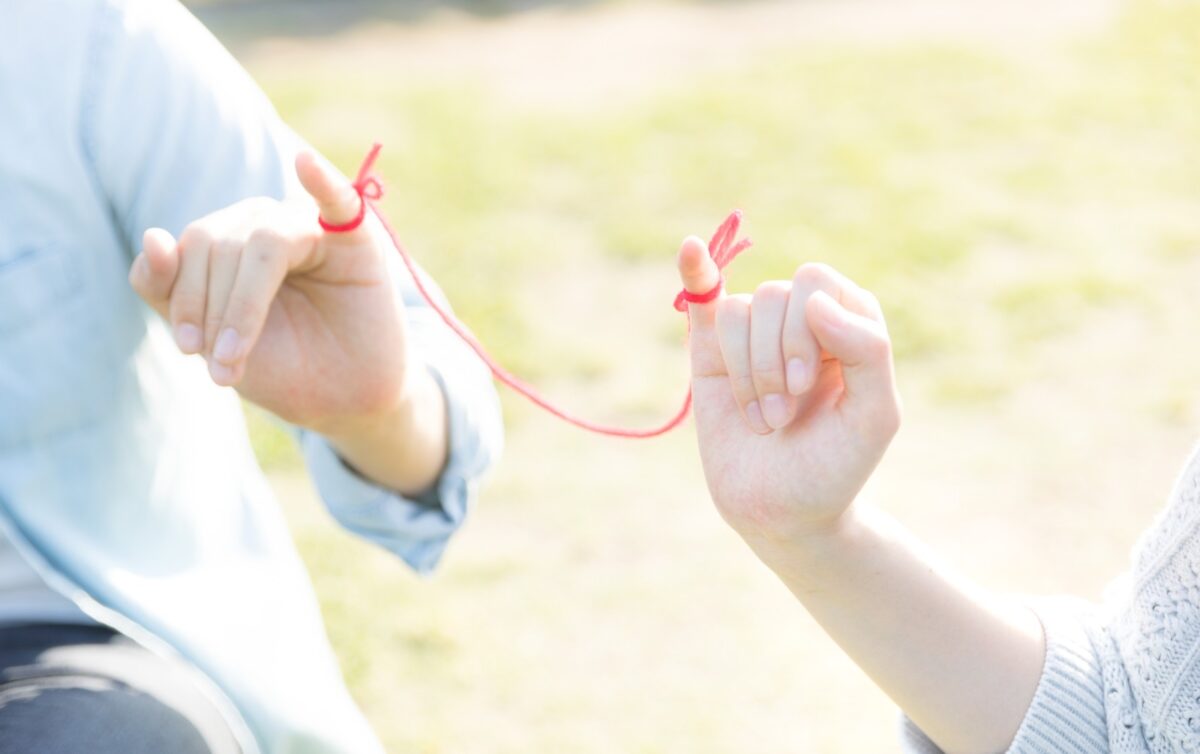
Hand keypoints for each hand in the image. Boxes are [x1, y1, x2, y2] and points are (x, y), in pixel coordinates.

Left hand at [129, 149, 411, 432]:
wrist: (344, 399)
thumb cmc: (282, 364)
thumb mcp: (208, 337)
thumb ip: (167, 289)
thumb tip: (152, 237)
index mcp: (231, 239)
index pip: (192, 244)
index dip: (182, 294)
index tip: (189, 348)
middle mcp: (268, 224)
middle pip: (220, 242)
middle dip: (212, 308)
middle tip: (222, 365)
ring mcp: (313, 226)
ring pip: (262, 242)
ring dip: (243, 306)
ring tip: (237, 357)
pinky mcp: (357, 237)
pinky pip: (339, 199)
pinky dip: (322, 179)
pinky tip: (305, 164)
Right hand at [676, 237, 901, 545]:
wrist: (783, 512)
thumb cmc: (835, 466)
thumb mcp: (873, 417)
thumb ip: (867, 351)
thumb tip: (815, 302)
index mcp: (850, 322)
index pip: (820, 287)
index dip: (806, 331)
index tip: (807, 386)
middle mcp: (803, 319)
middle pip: (776, 296)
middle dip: (775, 357)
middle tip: (784, 412)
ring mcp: (757, 333)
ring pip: (740, 313)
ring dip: (748, 374)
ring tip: (764, 420)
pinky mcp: (712, 350)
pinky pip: (704, 297)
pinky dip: (697, 273)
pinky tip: (691, 250)